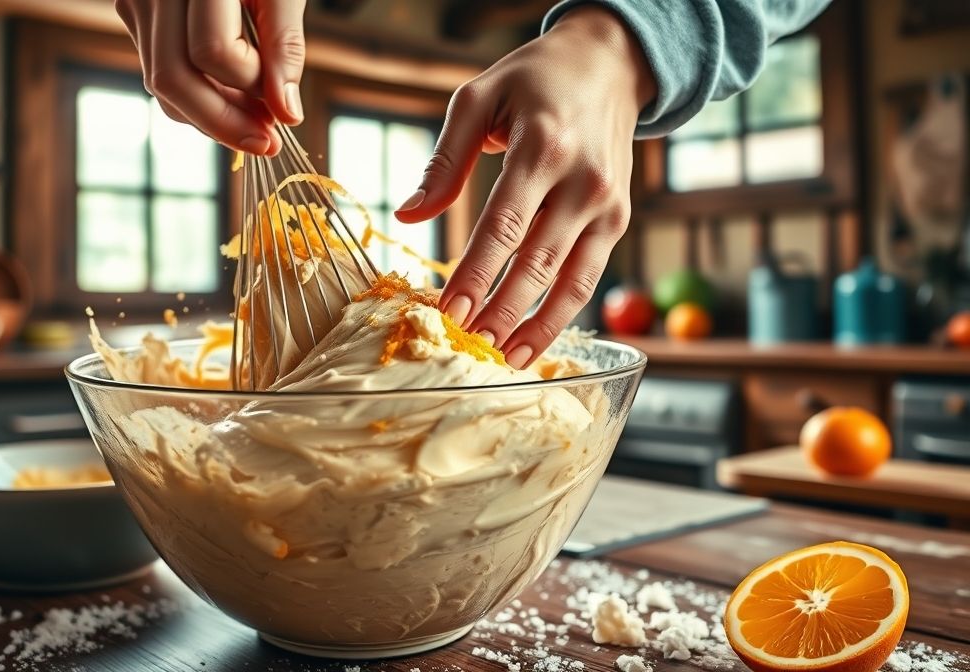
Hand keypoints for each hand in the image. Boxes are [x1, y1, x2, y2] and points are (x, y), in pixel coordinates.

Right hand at [114, 0, 306, 154]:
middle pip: (172, 77)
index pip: (213, 51)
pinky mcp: (132, 11)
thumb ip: (285, 46)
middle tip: (265, 142)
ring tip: (252, 120)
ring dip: (208, 114)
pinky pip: (158, 69)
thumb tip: (287, 115)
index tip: (281, 103)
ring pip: (160, 82)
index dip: (250, 85)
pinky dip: (195, 93)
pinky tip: (229, 96)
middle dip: (222, 121)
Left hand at [394, 7, 654, 367]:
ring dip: (537, 326)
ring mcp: (607, 204)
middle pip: (538, 261)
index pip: (504, 225)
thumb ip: (445, 160)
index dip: (475, 274)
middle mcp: (584, 180)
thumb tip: (411, 215)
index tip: (448, 312)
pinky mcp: (618, 219)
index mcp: (543, 147)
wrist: (608, 64)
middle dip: (501, 310)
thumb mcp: (477, 98)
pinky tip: (533, 339)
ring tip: (503, 360)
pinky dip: (563, 314)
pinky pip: (589, 276)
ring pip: (571, 279)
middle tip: (469, 347)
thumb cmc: (532, 81)